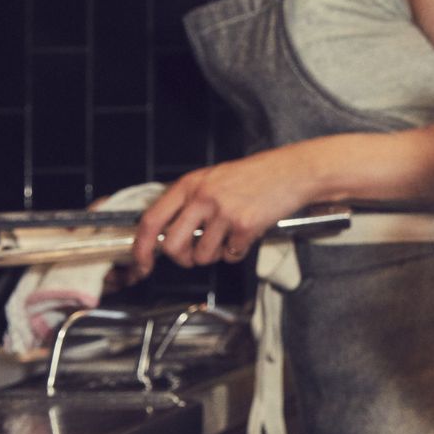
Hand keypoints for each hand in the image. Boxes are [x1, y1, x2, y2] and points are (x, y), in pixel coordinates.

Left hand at [131, 145, 317, 277]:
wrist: (293, 171)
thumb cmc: (256, 175)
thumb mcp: (214, 179)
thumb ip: (190, 201)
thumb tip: (167, 232)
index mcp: (190, 184)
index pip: (152, 220)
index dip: (141, 247)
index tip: (142, 262)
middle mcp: (203, 197)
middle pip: (173, 246)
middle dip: (183, 259)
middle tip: (194, 256)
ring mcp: (224, 211)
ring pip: (202, 255)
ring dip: (214, 255)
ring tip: (228, 238)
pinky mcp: (245, 225)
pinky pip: (230, 255)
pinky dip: (237, 251)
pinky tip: (246, 234)